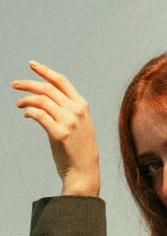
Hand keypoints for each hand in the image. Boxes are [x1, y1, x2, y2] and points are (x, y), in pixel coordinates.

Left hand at [12, 61, 99, 195]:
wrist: (84, 170)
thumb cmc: (78, 148)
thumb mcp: (80, 124)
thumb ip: (69, 110)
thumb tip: (46, 99)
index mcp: (82, 105)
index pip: (61, 81)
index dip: (45, 71)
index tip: (31, 64)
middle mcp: (76, 110)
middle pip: (48, 88)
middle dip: (28, 83)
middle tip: (14, 84)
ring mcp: (68, 121)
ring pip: (41, 100)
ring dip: (26, 99)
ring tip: (18, 104)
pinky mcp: (59, 133)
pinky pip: (38, 115)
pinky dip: (29, 112)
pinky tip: (26, 114)